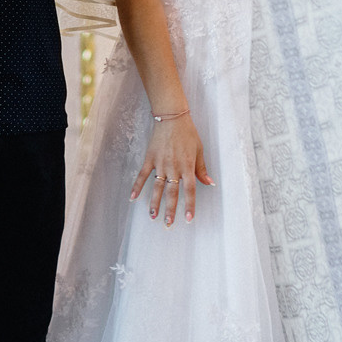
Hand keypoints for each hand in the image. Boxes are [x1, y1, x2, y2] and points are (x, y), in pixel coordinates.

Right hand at [131, 111, 212, 225]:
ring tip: (153, 217)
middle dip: (170, 210)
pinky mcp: (150, 159)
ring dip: (154, 203)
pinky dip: (137, 187)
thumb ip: (201, 169)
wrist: (172, 117)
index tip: (188, 219)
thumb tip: (209, 183)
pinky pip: (142, 175)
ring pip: (157, 188)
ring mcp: (160, 164)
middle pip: (172, 193)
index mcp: (187, 166)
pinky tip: (132, 198)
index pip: (189, 190)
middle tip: (169, 224)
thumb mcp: (199, 150)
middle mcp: (174, 168)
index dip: (189, 205)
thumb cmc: (188, 133)